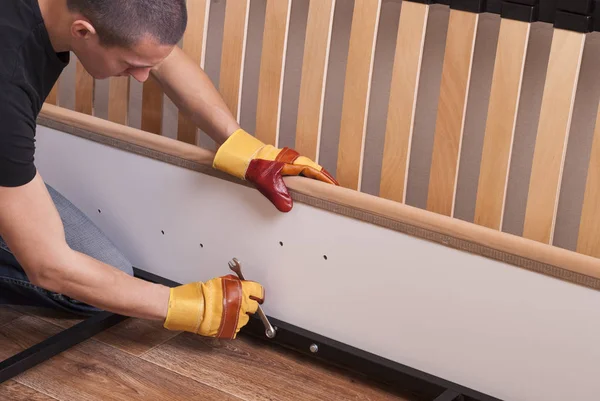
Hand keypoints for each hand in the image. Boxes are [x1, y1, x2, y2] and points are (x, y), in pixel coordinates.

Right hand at [163, 274, 263, 338]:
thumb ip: (234, 284)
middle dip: (249, 304)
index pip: (258, 291)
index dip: (258, 292)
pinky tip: (225, 319)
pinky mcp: (231, 330)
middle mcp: (242, 305)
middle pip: (254, 307)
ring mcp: (237, 319)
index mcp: (241, 291)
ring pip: (246, 319)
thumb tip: (241, 285)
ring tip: (229, 311)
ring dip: (240, 315)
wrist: (191, 307)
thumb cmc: (202, 293)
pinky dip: (233, 324)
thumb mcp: (221, 282)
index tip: (258, 294)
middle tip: (241, 303)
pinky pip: (237, 328)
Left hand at [213, 129, 338, 211]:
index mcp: (292, 163)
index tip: (335, 188)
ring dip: (313, 177)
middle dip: (323, 179)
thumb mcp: (264, 181)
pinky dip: (302, 177)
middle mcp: (291, 160)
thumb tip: (288, 207)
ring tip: (321, 187)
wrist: (237, 149)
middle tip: (333, 189)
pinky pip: (295, 171)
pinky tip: (300, 184)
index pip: (315, 172)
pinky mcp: (278, 163)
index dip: (326, 180)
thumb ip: (277, 194)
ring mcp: (285, 161)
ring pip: (304, 169)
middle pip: (312, 170)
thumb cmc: (250, 161)